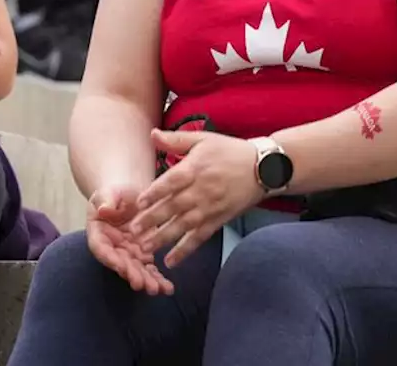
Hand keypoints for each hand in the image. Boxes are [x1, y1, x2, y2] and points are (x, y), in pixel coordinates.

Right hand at [86, 185, 173, 294]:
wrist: (129, 195)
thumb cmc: (115, 193)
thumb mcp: (109, 193)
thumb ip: (106, 200)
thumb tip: (103, 209)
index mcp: (98, 233)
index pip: (101, 248)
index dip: (110, 259)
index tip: (121, 267)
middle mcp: (112, 248)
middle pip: (120, 264)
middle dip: (131, 275)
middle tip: (142, 285)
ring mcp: (127, 253)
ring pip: (136, 270)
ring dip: (146, 281)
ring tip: (159, 290)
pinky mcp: (142, 254)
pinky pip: (149, 268)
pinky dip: (158, 278)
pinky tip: (168, 288)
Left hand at [128, 130, 265, 267]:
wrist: (263, 168)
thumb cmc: (230, 151)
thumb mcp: (203, 139)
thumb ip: (176, 139)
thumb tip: (152, 134)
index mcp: (195, 168)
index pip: (172, 181)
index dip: (155, 192)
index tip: (139, 202)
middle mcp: (201, 190)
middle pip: (174, 206)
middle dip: (152, 220)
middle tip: (133, 231)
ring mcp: (210, 207)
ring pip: (183, 226)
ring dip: (163, 238)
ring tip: (145, 248)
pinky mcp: (218, 220)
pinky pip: (199, 238)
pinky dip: (185, 250)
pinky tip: (171, 261)